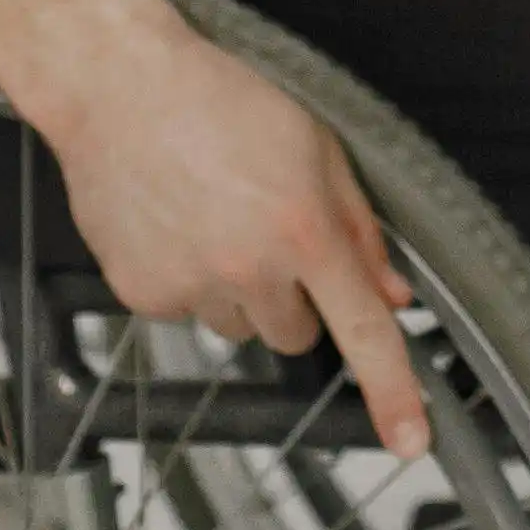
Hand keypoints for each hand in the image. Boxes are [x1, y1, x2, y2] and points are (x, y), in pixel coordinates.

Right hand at [27, 19, 434, 460]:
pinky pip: (187, 316)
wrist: (120, 89)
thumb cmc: (221, 102)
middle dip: (297, 301)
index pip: (362, 328)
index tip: (410, 440)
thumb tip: (392, 291)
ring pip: (242, 329)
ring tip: (218, 220)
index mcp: (304, 228)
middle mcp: (249, 266)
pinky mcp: (142, 294)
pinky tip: (180, 228)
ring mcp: (191, 285)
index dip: (393, 389)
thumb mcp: (317, 148)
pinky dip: (190, 284)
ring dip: (242, 293)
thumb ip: (360, 227)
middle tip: (272, 240)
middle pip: (298, 337)